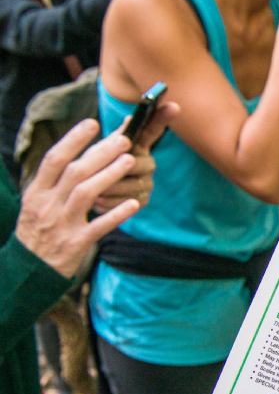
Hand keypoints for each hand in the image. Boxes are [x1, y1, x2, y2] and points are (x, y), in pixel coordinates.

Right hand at [15, 103, 177, 277]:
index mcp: (36, 192)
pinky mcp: (76, 243)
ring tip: (130, 160)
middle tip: (124, 139)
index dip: (73, 139)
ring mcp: (61, 224)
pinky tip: (134, 204)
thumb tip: (76, 154)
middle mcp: (46, 205)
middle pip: (74, 172)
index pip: (54, 159)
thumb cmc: (38, 231)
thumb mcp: (37, 204)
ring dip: (109, 175)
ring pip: (85, 193)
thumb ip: (54, 182)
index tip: (93, 123)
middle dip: (100, 153)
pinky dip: (116, 214)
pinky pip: (99, 226)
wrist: (28, 270)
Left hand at [91, 99, 174, 213]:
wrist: (83, 199)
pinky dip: (111, 202)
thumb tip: (130, 119)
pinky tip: (96, 201)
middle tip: (97, 170)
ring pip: (132, 184)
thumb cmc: (92, 169)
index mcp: (136, 146)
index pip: (152, 129)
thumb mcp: (98, 152)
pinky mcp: (142, 201)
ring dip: (110, 186)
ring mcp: (147, 182)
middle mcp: (147, 163)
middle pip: (137, 162)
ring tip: (90, 189)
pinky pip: (128, 202)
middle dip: (116, 167)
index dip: (162, 118)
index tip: (174, 105)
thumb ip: (112, 140)